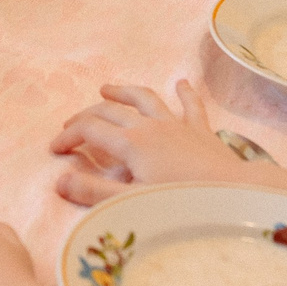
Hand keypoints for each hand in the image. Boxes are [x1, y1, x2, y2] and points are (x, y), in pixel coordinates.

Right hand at [49, 80, 240, 204]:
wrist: (231, 194)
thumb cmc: (180, 203)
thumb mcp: (130, 202)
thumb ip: (93, 192)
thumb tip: (59, 180)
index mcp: (130, 143)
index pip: (89, 130)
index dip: (68, 136)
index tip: (55, 149)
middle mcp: (150, 126)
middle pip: (111, 111)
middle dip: (87, 115)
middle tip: (71, 124)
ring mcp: (176, 125)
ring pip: (145, 99)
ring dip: (124, 92)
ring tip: (108, 89)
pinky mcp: (200, 131)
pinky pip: (190, 106)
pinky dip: (184, 93)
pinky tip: (181, 83)